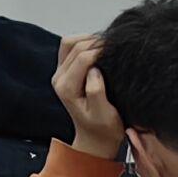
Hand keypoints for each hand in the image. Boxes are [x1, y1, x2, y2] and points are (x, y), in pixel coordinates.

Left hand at [53, 36, 124, 157]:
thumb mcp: (104, 114)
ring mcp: (60, 74)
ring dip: (89, 39)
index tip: (118, 50)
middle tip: (116, 44)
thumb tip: (94, 69)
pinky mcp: (65, 71)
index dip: (101, 50)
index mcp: (67, 88)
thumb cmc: (103, 128)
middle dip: (95, 41)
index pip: (82, 58)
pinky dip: (85, 43)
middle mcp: (59, 79)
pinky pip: (71, 48)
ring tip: (109, 45)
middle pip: (73, 45)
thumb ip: (96, 91)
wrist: (96, 137)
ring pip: (69, 43)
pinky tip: (101, 48)